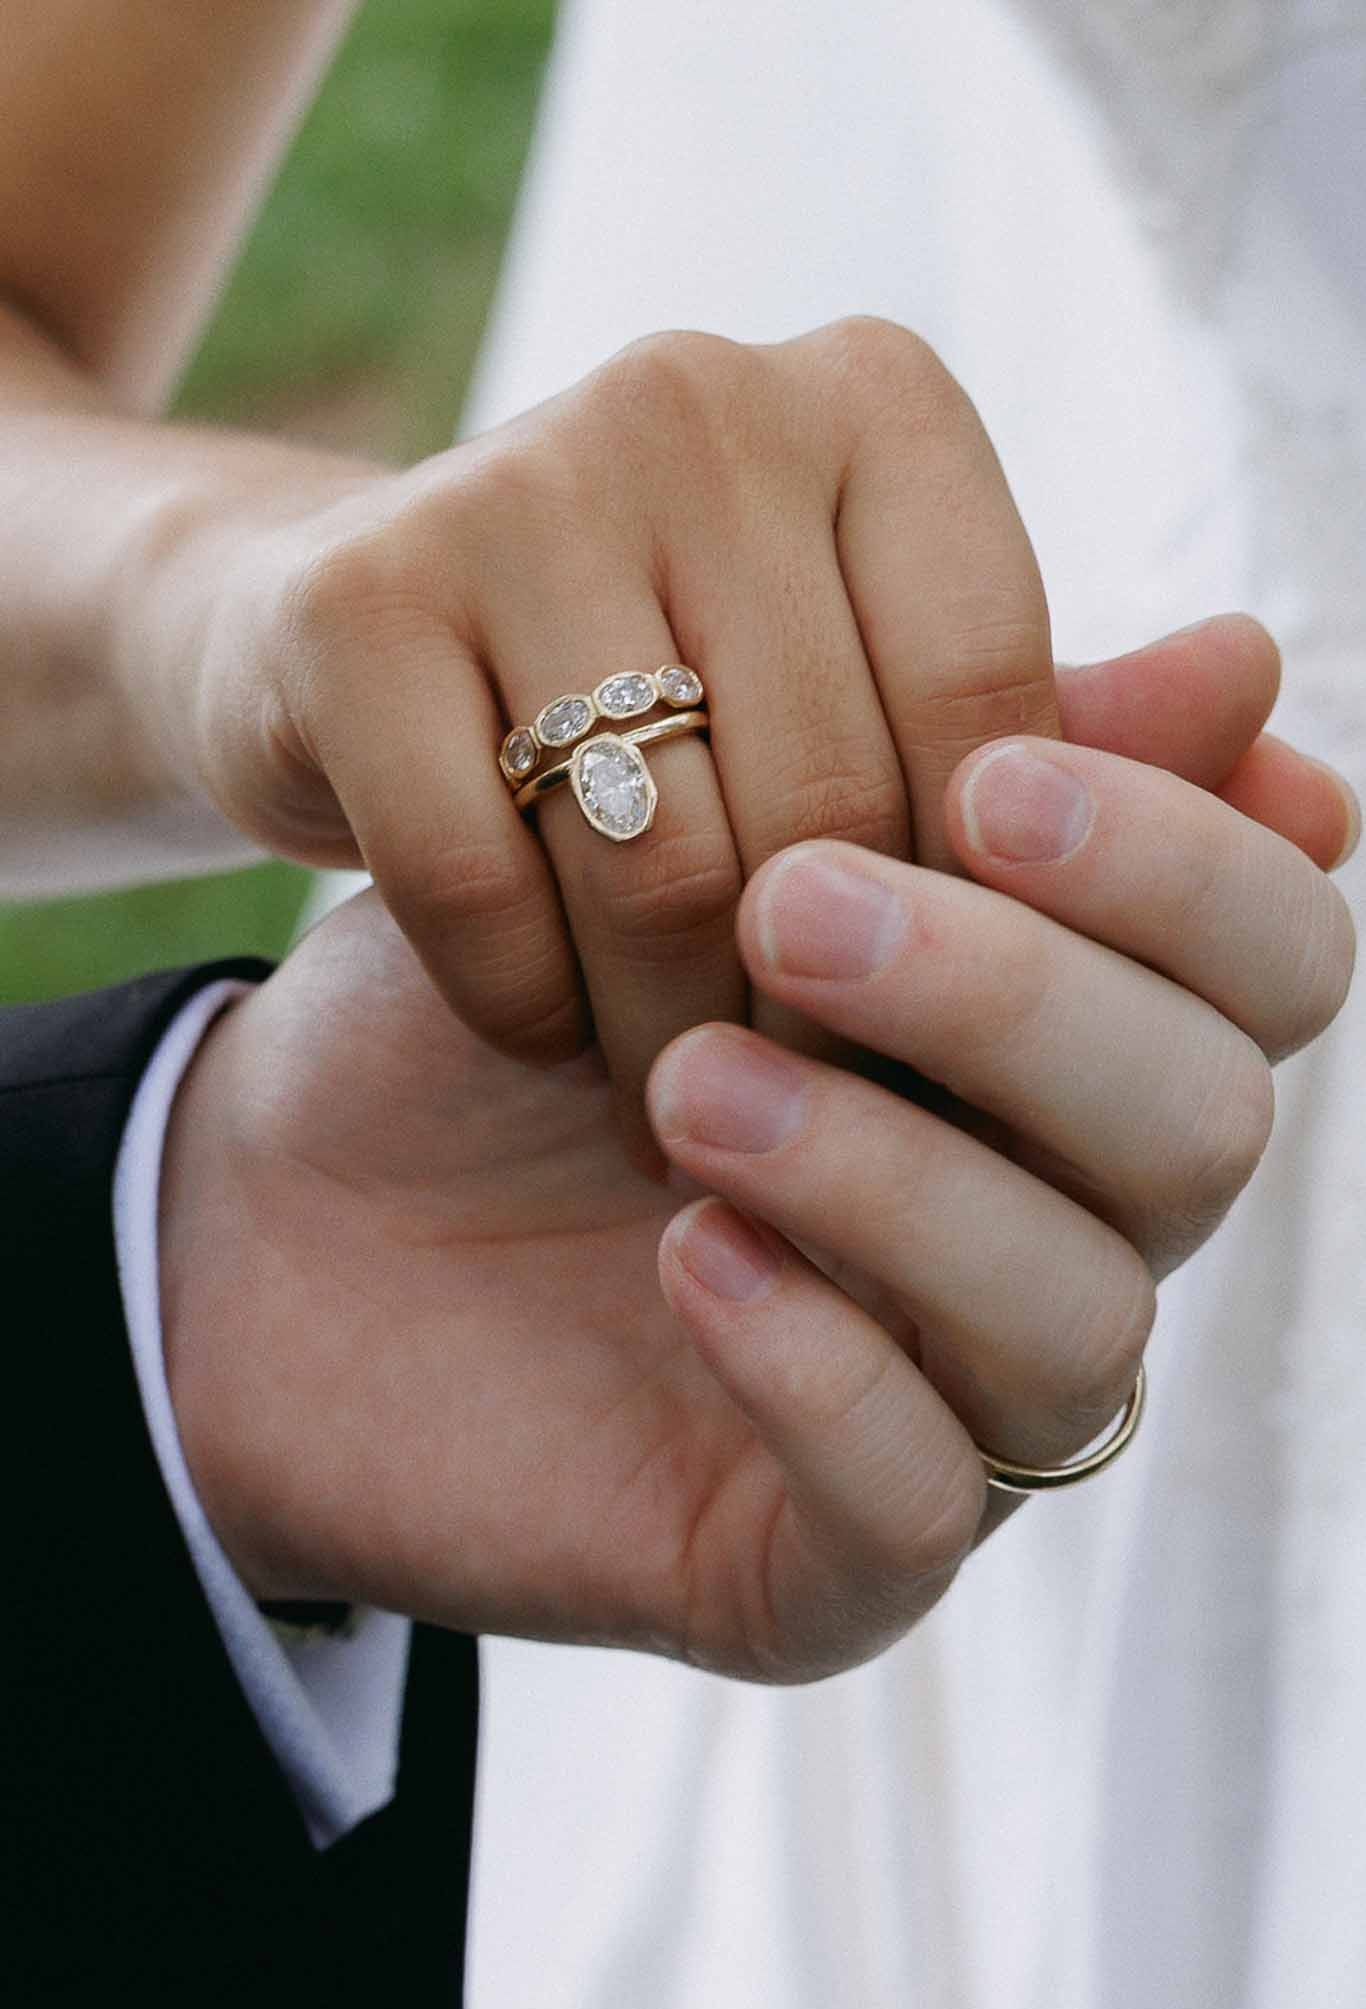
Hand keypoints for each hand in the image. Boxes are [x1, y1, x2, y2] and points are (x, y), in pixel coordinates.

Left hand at [159, 735, 1353, 1681]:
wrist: (290, 1203)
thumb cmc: (514, 1000)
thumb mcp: (687, 836)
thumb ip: (934, 751)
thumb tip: (1247, 658)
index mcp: (1055, 1048)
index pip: (1262, 972)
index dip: (1180, 871)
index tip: (990, 773)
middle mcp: (1045, 1226)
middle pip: (1203, 1136)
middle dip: (1022, 1003)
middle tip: (800, 909)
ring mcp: (951, 1406)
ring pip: (1081, 1324)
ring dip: (897, 1179)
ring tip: (686, 1087)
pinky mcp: (823, 1563)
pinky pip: (920, 1504)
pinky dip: (828, 1371)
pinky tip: (691, 1256)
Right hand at [176, 319, 1354, 1145]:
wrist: (345, 668)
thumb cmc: (662, 712)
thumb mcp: (875, 722)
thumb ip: (1081, 762)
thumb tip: (1326, 795)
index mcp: (882, 411)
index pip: (1001, 722)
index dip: (971, 916)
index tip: (926, 1023)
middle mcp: (707, 398)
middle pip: (836, 815)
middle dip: (815, 1006)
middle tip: (792, 1093)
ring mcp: (516, 477)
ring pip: (662, 869)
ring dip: (667, 1028)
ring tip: (673, 1073)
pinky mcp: (357, 599)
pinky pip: (484, 890)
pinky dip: (519, 1003)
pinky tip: (532, 1012)